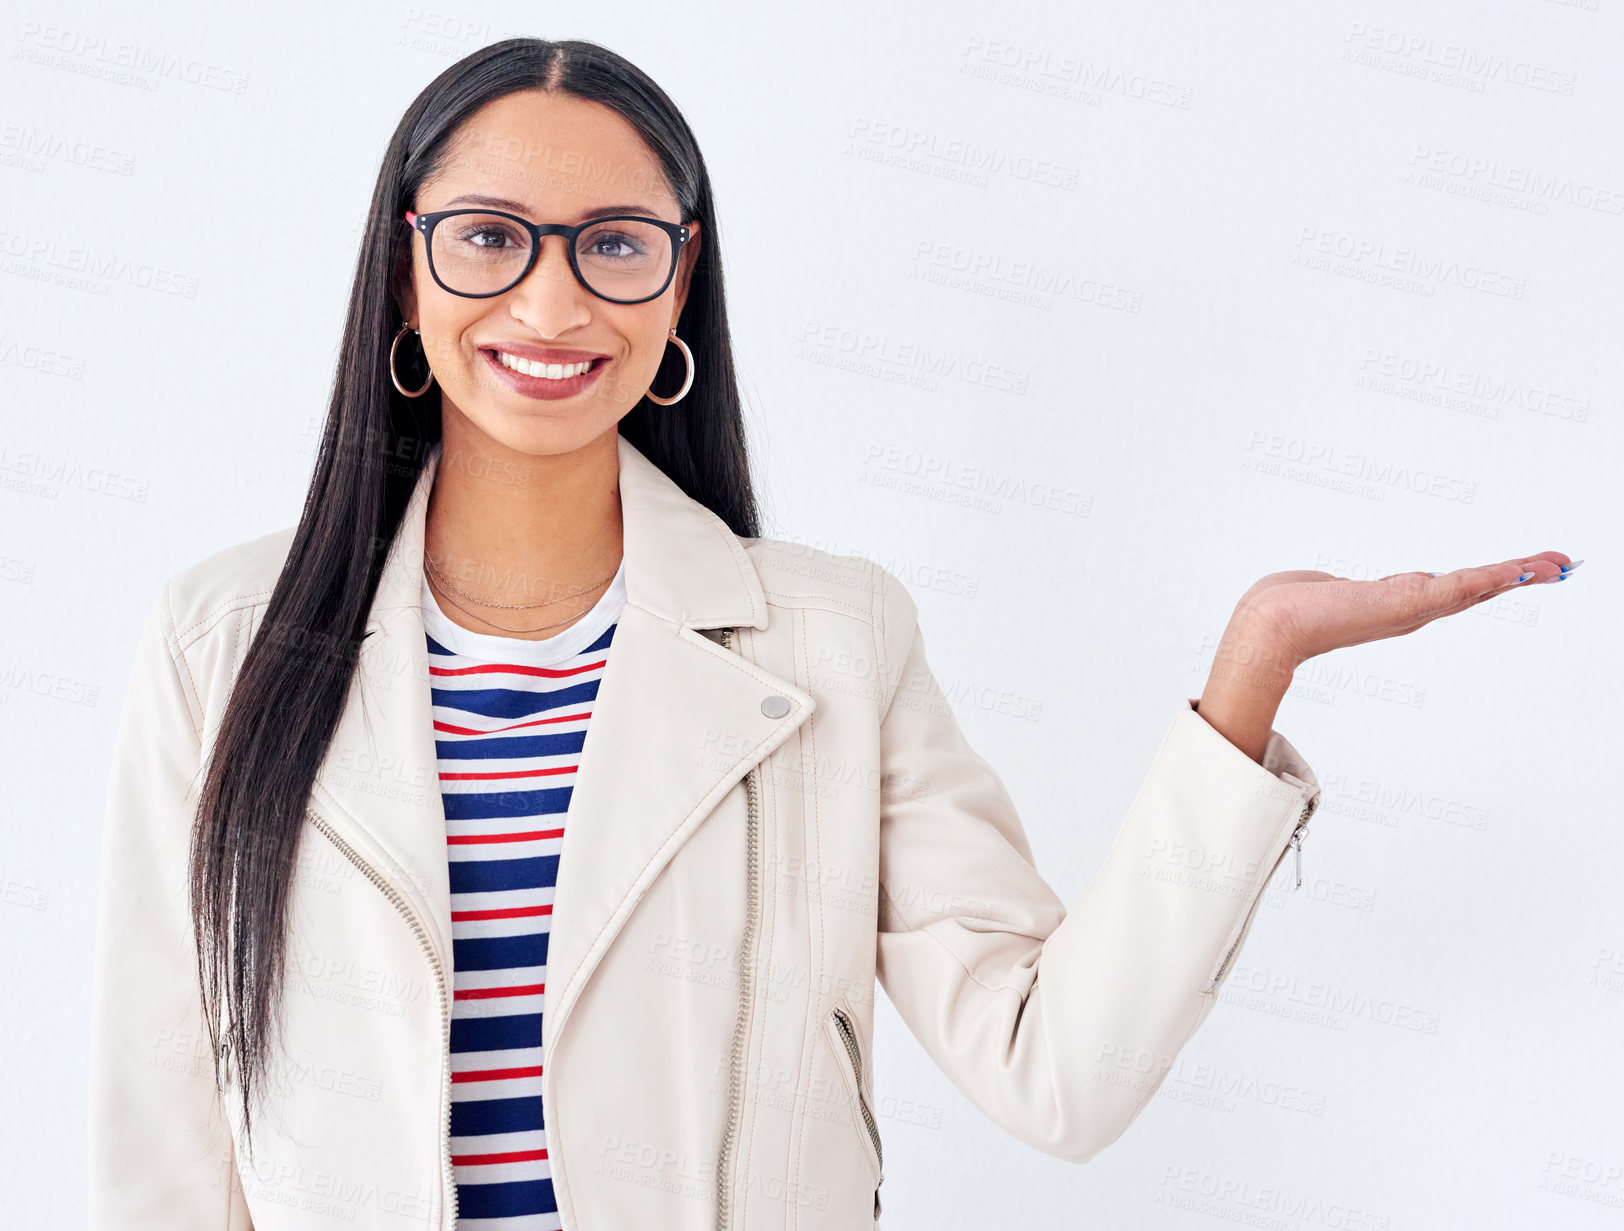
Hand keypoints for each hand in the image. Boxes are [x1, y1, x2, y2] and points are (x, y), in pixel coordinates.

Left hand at [1195, 552, 1577, 765]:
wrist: (1272, 626)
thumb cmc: (1286, 608)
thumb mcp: (1325, 591)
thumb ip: (1338, 591)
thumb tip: (1328, 589)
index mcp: (1393, 605)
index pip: (1449, 590)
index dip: (1486, 580)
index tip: (1518, 570)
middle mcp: (1409, 611)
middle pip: (1475, 590)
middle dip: (1518, 576)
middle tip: (1560, 565)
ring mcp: (1411, 610)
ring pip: (1476, 588)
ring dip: (1518, 575)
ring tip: (1557, 565)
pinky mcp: (1406, 605)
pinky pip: (1459, 587)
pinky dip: (1491, 578)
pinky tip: (1519, 572)